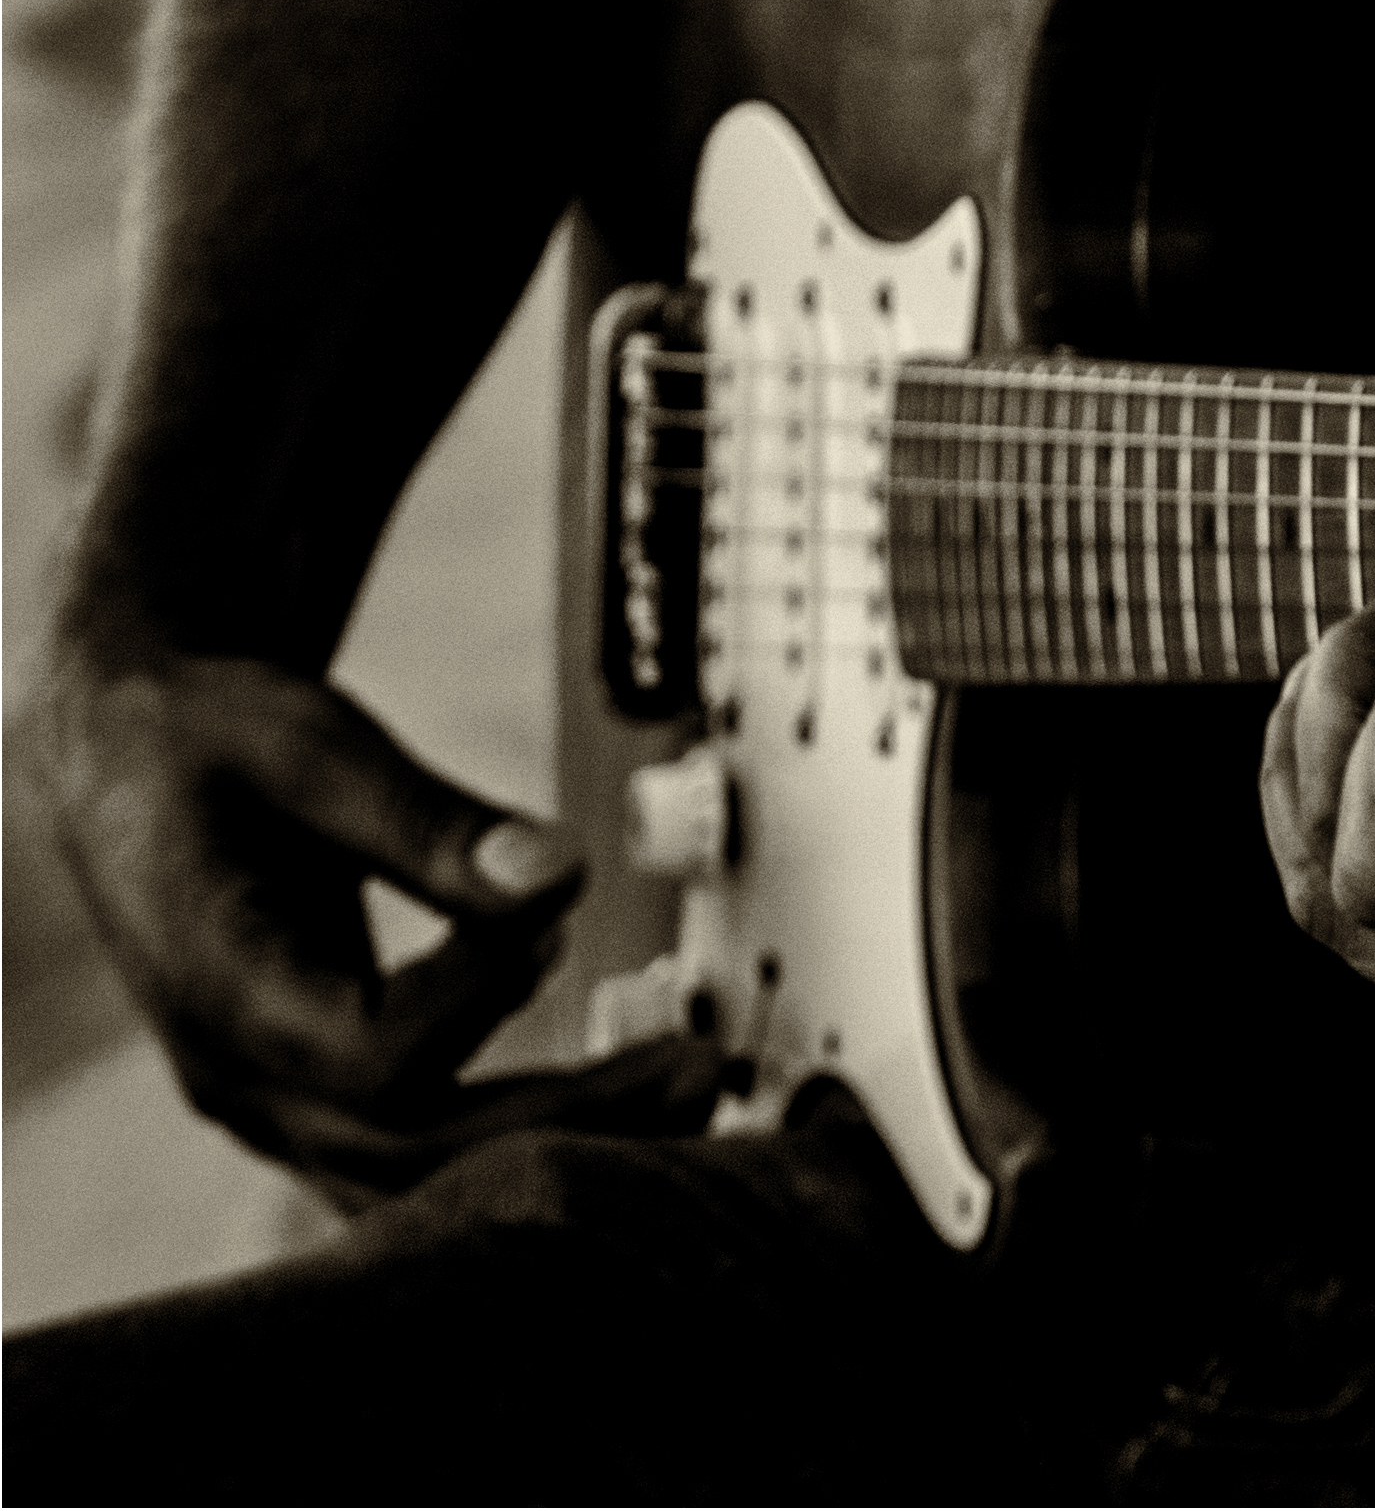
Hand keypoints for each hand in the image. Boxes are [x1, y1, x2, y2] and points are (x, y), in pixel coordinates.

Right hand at [38, 642, 719, 1205]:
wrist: (138, 753)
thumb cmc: (213, 737)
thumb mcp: (311, 746)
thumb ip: (427, 822)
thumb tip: (559, 873)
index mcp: (223, 990)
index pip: (371, 1056)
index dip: (481, 992)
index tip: (554, 902)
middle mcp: (244, 1075)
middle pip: (414, 1150)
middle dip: (569, 1116)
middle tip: (697, 1060)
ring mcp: (276, 1098)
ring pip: (423, 1177)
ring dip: (563, 1142)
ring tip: (689, 1085)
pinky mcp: (319, 1090)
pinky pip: (423, 1151)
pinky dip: (524, 1134)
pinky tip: (623, 1093)